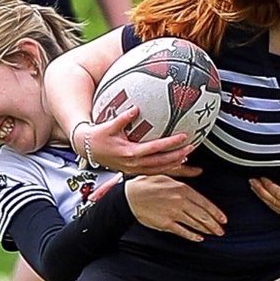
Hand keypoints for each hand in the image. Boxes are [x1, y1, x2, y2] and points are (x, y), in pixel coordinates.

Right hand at [80, 106, 201, 176]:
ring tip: (187, 157)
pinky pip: (153, 171)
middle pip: (161, 162)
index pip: (155, 148)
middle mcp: (134, 163)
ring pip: (159, 169)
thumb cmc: (97, 136)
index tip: (183, 137)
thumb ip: (123, 118)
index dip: (170, 143)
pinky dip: (165, 168)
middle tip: (191, 148)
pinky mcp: (134, 171)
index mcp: (129, 152)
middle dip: (178, 155)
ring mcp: (134, 169)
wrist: (87, 149)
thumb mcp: (108, 126)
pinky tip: (174, 164)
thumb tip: (135, 109)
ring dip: (174, 164)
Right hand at [126, 176, 226, 240]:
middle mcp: (180, 202)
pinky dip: (192, 236)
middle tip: (221, 230)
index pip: (205, 203)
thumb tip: (198, 171)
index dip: (216, 212)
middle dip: (214, 224)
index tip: (223, 219)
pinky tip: (198, 238)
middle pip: (203, 215)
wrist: (130, 196)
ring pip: (195, 224)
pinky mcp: (166, 223)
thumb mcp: (167, 174)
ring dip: (206, 230)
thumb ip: (184, 173)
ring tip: (213, 233)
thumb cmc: (147, 184)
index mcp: (182, 189)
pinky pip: (183, 231)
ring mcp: (173, 214)